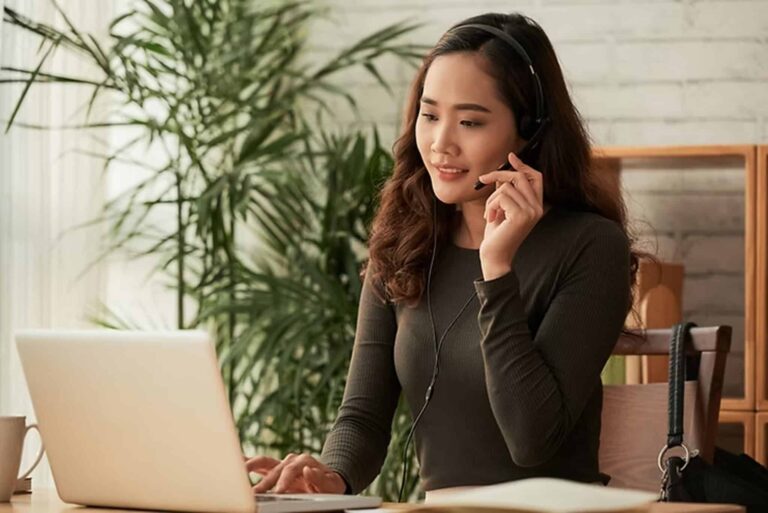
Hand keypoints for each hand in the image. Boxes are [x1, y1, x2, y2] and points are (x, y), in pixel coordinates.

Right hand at [246, 453, 346, 494]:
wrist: (327, 482)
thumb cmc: (329, 485)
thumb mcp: (331, 484)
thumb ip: (320, 478)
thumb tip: (308, 470)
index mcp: (304, 461)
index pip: (291, 469)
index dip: (284, 480)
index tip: (278, 491)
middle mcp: (291, 460)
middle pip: (275, 468)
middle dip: (265, 481)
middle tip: (256, 493)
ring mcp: (281, 464)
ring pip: (263, 462)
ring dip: (250, 467)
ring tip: (238, 473)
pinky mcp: (274, 470)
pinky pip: (258, 466)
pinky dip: (246, 463)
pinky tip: (234, 464)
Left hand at [477, 152, 544, 279]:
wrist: (495, 257)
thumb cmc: (497, 235)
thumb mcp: (500, 209)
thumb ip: (504, 192)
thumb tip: (501, 174)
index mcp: (536, 206)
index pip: (536, 177)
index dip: (523, 165)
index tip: (510, 157)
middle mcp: (537, 208)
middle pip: (519, 177)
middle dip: (498, 175)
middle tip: (482, 180)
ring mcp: (531, 211)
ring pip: (505, 187)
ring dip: (491, 199)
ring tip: (490, 214)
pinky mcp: (521, 215)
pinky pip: (501, 197)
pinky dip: (490, 206)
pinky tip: (491, 219)